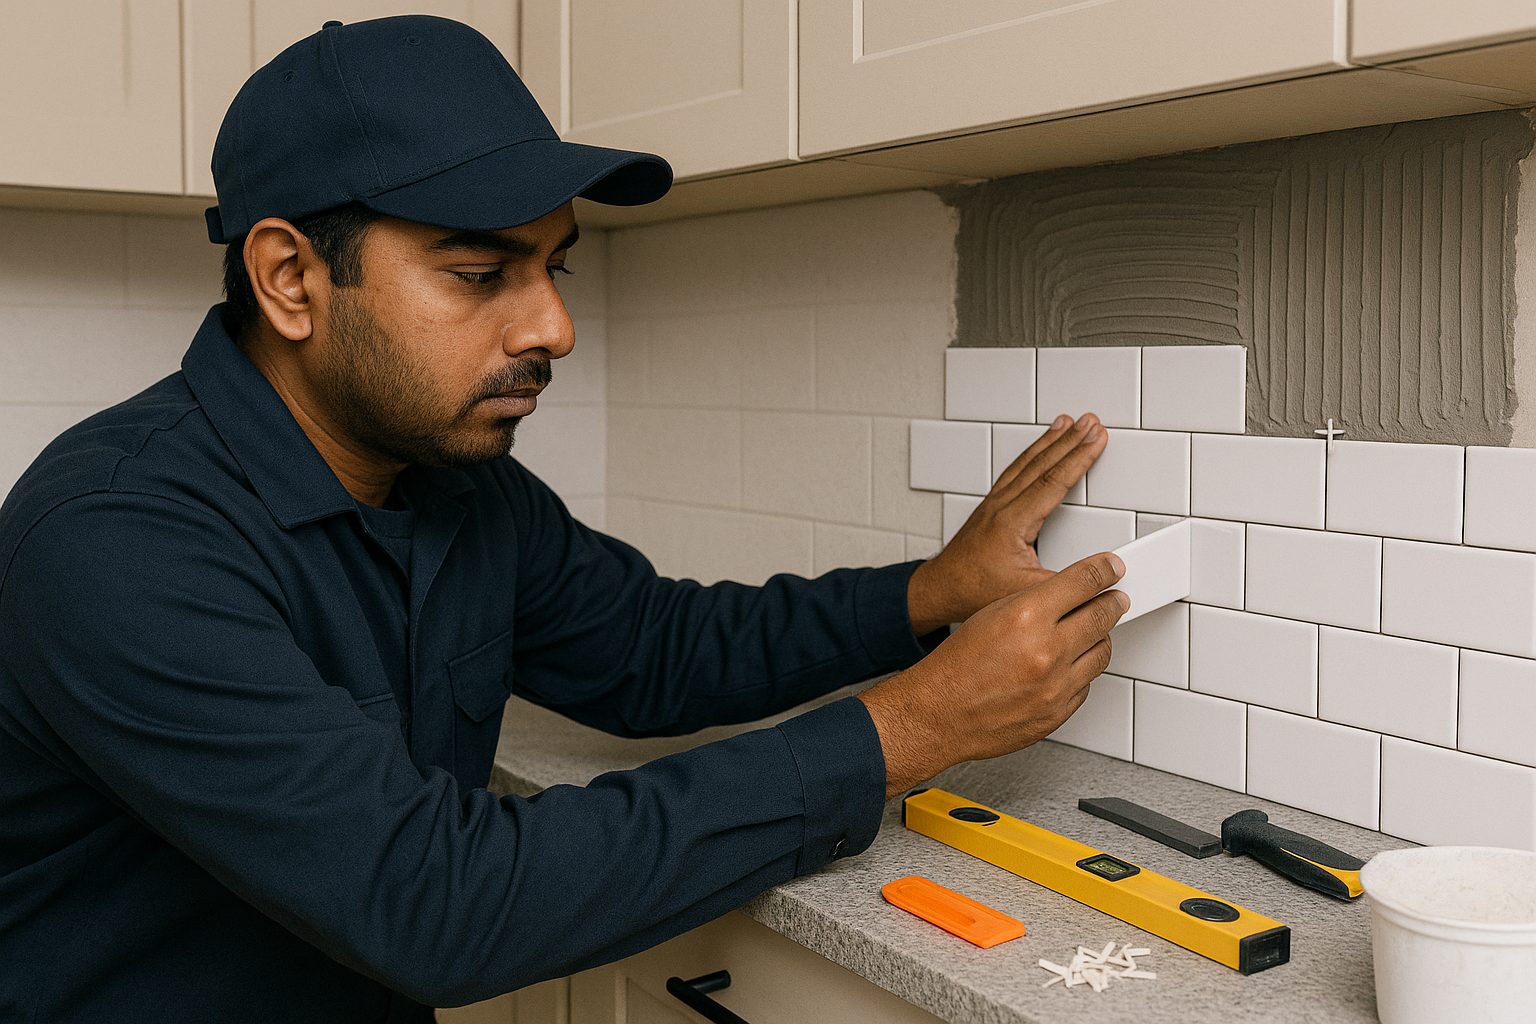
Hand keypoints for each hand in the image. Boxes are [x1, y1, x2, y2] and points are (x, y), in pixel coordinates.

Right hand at [862, 551, 1127, 798]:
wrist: (939, 714)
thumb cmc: (956, 666)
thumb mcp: (990, 613)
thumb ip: (1034, 601)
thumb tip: (1068, 593)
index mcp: (1026, 617)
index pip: (1083, 582)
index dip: (1103, 570)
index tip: (1111, 568)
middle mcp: (1046, 651)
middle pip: (1101, 616)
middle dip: (1112, 603)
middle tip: (1115, 598)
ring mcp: (1056, 686)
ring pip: (1102, 652)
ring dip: (1099, 638)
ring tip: (1090, 632)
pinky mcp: (1058, 712)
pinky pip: (1086, 684)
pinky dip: (1080, 672)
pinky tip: (1065, 666)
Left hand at [907, 414, 1107, 635]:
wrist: (941, 588)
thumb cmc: (974, 590)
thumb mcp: (1026, 592)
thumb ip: (1065, 583)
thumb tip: (1098, 576)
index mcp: (1012, 522)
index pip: (1052, 482)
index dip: (1079, 459)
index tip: (1097, 439)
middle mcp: (1001, 506)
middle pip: (1041, 464)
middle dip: (1070, 440)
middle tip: (1090, 421)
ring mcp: (994, 503)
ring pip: (1026, 463)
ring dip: (1049, 441)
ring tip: (1067, 423)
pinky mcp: (990, 507)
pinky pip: (1015, 470)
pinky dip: (1031, 454)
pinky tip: (1039, 449)